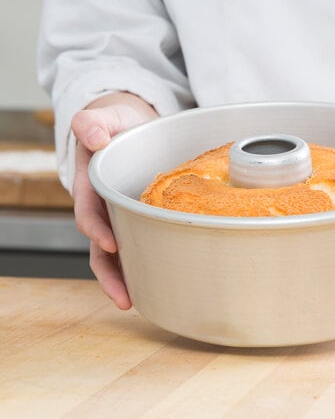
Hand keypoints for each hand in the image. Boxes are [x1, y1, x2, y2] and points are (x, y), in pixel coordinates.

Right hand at [71, 93, 157, 308]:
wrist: (131, 124)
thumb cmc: (118, 121)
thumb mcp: (107, 115)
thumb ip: (95, 122)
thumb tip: (93, 137)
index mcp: (92, 183)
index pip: (90, 212)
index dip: (97, 230)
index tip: (110, 245)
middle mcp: (103, 204)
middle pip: (100, 245)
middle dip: (110, 273)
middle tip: (124, 297)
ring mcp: (119, 214)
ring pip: (118, 252)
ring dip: (124, 277)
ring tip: (136, 303)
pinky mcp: (138, 217)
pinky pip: (140, 242)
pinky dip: (145, 261)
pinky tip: (161, 279)